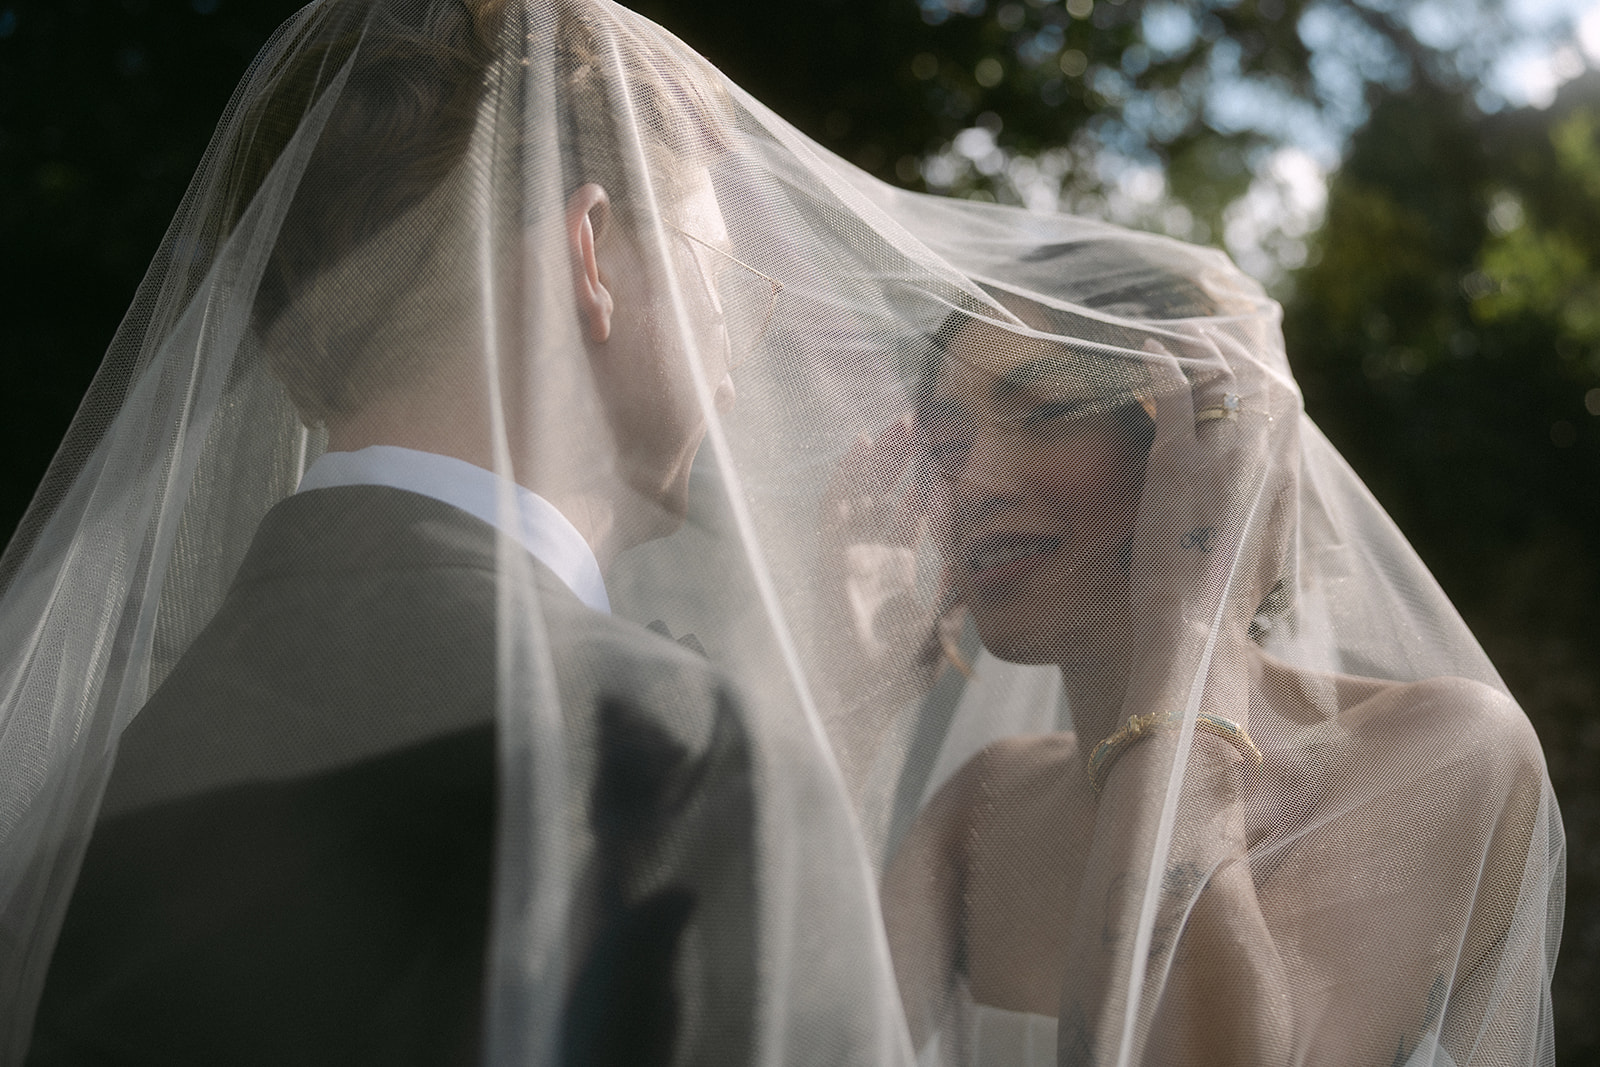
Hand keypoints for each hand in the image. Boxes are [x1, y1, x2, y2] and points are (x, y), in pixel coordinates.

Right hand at [815, 417, 955, 713]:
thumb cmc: (901, 673)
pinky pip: (835, 508)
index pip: (917, 509)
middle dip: (907, 456)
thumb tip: (982, 569)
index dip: (932, 476)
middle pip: (890, 490)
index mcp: (901, 565)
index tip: (953, 445)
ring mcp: (852, 553)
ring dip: (881, 456)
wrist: (865, 700)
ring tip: (901, 422)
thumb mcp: (943, 627)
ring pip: (865, 490)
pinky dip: (845, 476)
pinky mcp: (831, 558)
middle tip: (926, 419)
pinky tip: (860, 446)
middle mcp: (875, 553)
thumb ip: (961, 598)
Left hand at [1092, 324, 1296, 749]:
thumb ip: (1261, 528)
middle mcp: (1264, 465)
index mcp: (1285, 490)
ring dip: (1201, 350)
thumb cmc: (1220, 612)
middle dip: (1241, 351)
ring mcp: (1222, 459)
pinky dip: (1161, 365)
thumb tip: (1256, 519)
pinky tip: (1148, 349)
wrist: (1198, 631)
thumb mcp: (1258, 565)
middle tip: (1216, 331)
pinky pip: (1173, 394)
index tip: (1253, 360)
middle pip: (1263, 385)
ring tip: (1181, 333)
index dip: (1268, 381)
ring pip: (1221, 381)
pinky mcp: (1177, 461)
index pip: (1286, 416)